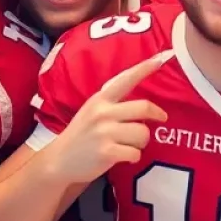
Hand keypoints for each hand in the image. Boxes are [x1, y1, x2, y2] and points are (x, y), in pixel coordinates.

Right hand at [46, 55, 167, 184]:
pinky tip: (122, 157)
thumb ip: (113, 103)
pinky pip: (135, 153)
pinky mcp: (107, 152)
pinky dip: (133, 157)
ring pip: (143, 133)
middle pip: (144, 108)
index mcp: (100, 99)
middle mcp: (103, 113)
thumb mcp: (92, 111)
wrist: (59, 161)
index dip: (144, 69)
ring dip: (141, 141)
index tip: (160, 59)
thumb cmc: (81, 135)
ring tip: (129, 144)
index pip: (126, 79)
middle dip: (157, 115)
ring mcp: (104, 133)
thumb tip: (143, 103)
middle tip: (162, 118)